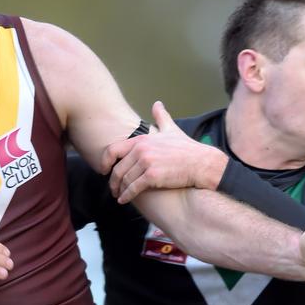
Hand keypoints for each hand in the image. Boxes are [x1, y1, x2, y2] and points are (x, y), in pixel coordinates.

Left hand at [103, 101, 228, 203]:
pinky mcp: (152, 177)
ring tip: (119, 196)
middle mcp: (141, 150)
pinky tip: (123, 200)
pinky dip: (126, 195)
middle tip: (113, 189)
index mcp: (142, 140)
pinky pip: (133, 188)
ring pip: (124, 180)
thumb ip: (161, 117)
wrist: (201, 163)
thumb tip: (157, 104)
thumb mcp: (172, 130)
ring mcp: (146, 163)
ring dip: (119, 190)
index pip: (114, 150)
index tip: (103, 170)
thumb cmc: (188, 149)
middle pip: (118, 168)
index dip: (105, 162)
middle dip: (113, 181)